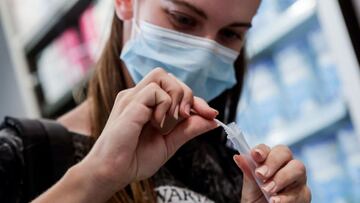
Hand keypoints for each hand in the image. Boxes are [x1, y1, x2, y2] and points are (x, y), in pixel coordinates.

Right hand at [80, 68, 217, 194]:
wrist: (113, 173)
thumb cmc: (135, 159)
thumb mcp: (169, 143)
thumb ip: (188, 129)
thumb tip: (213, 120)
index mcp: (147, 105)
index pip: (175, 90)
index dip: (195, 99)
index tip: (211, 114)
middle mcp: (139, 97)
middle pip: (169, 77)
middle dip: (187, 94)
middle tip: (185, 116)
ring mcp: (133, 98)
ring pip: (162, 76)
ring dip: (176, 95)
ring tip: (172, 118)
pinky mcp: (129, 103)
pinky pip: (155, 90)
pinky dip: (164, 105)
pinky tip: (157, 123)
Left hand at [234, 144, 310, 202]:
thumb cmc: (257, 200)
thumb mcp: (249, 188)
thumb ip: (248, 173)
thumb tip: (238, 157)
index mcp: (269, 161)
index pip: (267, 148)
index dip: (262, 150)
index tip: (255, 155)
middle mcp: (285, 166)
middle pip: (285, 153)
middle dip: (273, 162)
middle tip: (261, 175)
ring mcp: (297, 179)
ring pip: (298, 169)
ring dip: (281, 179)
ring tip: (268, 191)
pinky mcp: (305, 194)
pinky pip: (302, 190)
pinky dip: (287, 197)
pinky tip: (276, 201)